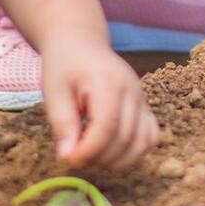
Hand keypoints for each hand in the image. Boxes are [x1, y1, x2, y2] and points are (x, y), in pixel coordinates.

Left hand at [40, 37, 160, 169]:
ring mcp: (142, 98)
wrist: (81, 45)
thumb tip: (68, 157)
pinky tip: (111, 152)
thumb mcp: (53, 91)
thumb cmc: (64, 67)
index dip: (89, 149)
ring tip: (92, 157)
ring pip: (141, 143)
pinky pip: (150, 137)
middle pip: (124, 137)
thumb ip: (61, 123)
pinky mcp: (146, 106)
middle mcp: (132, 89)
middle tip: (75, 158)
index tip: (69, 159)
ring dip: (117, 161)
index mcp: (107, 81)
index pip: (107, 124)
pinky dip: (134, 152)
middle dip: (99, 158)